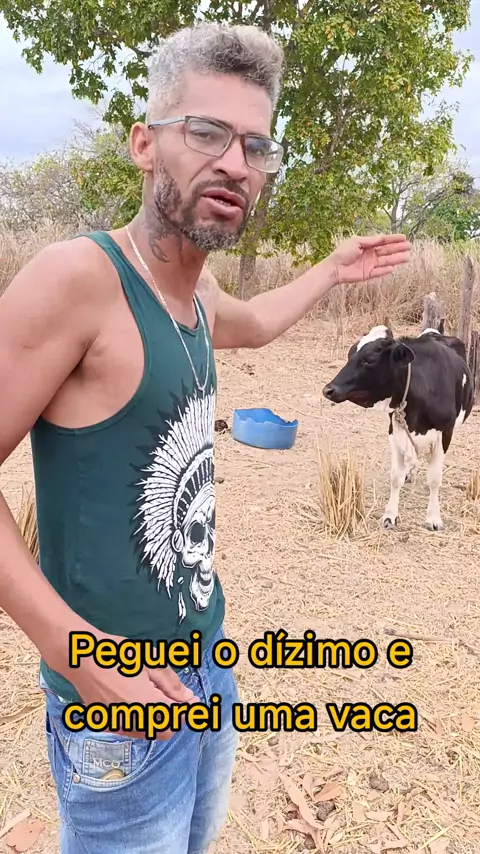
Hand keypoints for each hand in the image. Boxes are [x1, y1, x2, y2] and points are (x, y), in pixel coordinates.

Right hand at [54, 629, 199, 741]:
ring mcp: (117, 725)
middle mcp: (132, 721)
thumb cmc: (116, 654)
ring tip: (154, 696)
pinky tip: (135, 700)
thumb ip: (170, 683)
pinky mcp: (106, 724)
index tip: (192, 700)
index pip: (176, 718)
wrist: (81, 657)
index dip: (188, 710)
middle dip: (173, 717)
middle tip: (173, 697)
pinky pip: (131, 729)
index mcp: (146, 704)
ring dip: (157, 720)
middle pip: (164, 731)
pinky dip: (140, 720)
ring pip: (147, 732)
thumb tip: (188, 698)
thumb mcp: (149, 661)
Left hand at [329, 234, 411, 285]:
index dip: (394, 239)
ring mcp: (370, 265)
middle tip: (410, 247)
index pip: (383, 241)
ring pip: (386, 261)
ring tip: (407, 257)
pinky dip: (385, 270)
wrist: (334, 268)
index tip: (404, 237)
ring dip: (396, 259)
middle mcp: (370, 254)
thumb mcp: (356, 242)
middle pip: (387, 251)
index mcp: (367, 245)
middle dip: (399, 248)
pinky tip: (393, 268)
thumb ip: (370, 241)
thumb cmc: (342, 253)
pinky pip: (379, 272)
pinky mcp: (367, 274)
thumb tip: (382, 237)